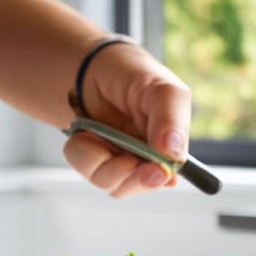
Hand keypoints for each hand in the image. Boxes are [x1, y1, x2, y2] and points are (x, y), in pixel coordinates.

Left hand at [62, 41, 191, 197]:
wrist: (96, 68)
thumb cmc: (136, 77)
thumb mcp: (163, 90)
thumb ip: (172, 119)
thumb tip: (173, 152)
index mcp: (170, 148)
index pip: (169, 176)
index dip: (159, 179)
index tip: (155, 172)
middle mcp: (146, 160)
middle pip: (140, 186)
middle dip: (132, 177)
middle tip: (127, 160)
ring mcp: (119, 163)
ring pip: (111, 184)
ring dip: (103, 160)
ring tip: (102, 133)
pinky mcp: (93, 161)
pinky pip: (84, 169)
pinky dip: (82, 151)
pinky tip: (87, 133)